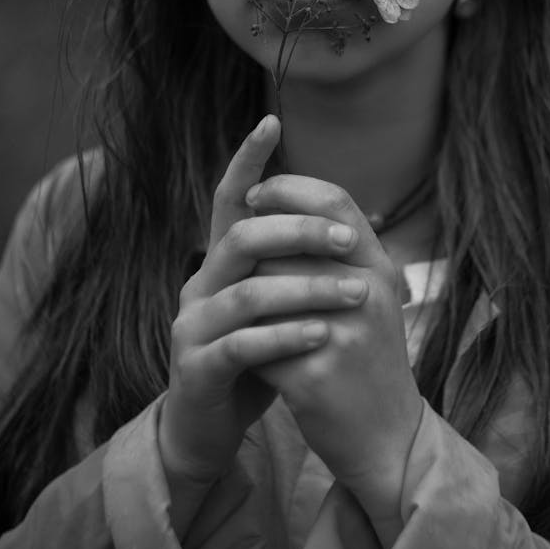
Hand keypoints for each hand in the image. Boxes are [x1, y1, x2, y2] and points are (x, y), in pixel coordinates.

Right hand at [159, 116, 369, 494]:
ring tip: (355, 294)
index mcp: (221, 262)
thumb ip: (298, 266)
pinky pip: (242, 345)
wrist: (209, 427)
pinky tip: (322, 335)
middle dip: (298, 231)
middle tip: (350, 240)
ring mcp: (191, 326)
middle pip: (243, 237)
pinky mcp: (196, 369)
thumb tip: (358, 223)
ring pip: (246, 292)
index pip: (228, 199)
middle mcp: (199, 283)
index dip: (246, 159)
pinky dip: (285, 337)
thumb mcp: (277, 306)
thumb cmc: (253, 358)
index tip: (271, 121)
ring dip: (305, 289)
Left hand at [245, 174, 423, 526]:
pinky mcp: (316, 375)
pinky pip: (259, 343)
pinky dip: (251, 349)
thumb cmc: (368, 358)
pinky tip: (254, 361)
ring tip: (248, 319)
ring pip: (265, 289)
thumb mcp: (369, 295)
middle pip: (288, 243)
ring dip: (247, 302)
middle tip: (239, 266)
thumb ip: (337, 250)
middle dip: (255, 255)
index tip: (255, 194)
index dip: (289, 188)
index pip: (333, 200)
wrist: (387, 437)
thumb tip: (282, 200)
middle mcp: (368, 292)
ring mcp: (344, 333)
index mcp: (379, 266)